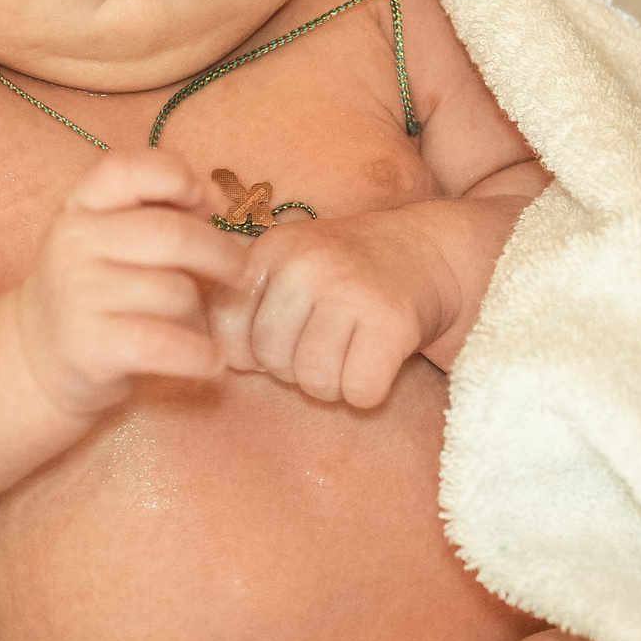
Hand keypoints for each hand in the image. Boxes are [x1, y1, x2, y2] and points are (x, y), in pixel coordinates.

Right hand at [13, 148, 250, 418]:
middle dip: (221, 253)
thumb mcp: (111, 239)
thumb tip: (215, 195)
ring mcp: (78, 293)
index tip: (208, 201)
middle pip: (172, 235)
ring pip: (175, 292)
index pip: (127, 170)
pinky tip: (211, 361)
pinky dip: (199, 355)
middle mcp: (73, 242)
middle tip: (243, 271)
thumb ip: (159, 210)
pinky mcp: (90, 344)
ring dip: (201, 313)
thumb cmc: (93, 292)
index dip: (175, 176)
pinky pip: (165, 344)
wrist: (35, 359)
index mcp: (81, 206)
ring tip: (198, 325)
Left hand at [212, 206, 461, 408]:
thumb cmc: (347, 273)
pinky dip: (369, 390)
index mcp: (272, 249)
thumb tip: (211, 359)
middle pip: (271, 360)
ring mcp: (350, 289)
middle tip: (328, 342)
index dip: (253, 351)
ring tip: (352, 349)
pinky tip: (378, 359)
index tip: (287, 335)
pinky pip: (358, 391)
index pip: (228, 332)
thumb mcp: (289, 264)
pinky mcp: (391, 320)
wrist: (428, 252)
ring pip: (314, 381)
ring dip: (333, 383)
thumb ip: (245, 300)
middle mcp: (307, 263)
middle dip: (296, 368)